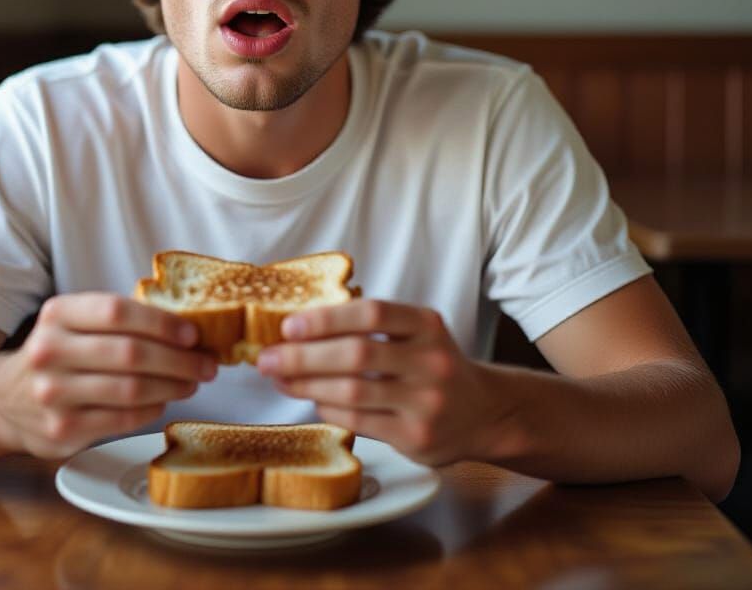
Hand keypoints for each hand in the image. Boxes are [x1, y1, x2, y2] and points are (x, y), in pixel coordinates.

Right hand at [0, 293, 216, 458]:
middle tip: (207, 363)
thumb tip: (186, 328)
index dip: (161, 322)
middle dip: (179, 360)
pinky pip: (122, 420)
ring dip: (172, 386)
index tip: (192, 334)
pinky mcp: (62, 431)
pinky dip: (152, 410)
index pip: (117, 311)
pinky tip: (163, 401)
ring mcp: (53, 394)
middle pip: (130, 354)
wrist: (2, 400)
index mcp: (58, 314)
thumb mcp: (73, 322)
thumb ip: (118, 320)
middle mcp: (50, 351)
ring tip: (192, 382)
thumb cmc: (57, 353)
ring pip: (131, 390)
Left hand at [257, 299, 506, 467]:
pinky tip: (311, 399)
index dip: (326, 318)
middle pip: (356, 354)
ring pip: (353, 391)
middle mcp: (431, 361)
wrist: (484, 413)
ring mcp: (426, 402)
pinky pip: (359, 421)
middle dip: (303, 355)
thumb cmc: (433, 365)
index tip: (289, 324)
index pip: (372, 313)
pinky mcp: (418, 437)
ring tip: (279, 378)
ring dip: (307, 384)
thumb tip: (300, 328)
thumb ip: (372, 327)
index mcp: (427, 325)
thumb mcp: (417, 334)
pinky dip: (327, 408)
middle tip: (267, 356)